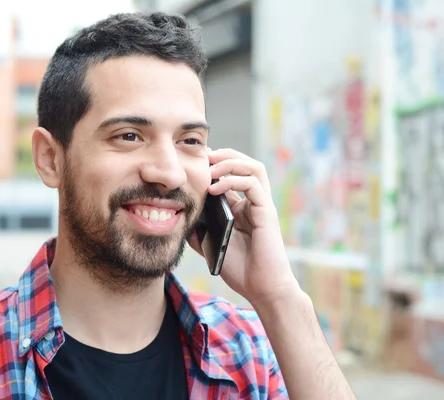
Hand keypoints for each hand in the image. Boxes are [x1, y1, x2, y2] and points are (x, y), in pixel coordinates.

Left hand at [188, 148, 298, 306]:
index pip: (231, 174)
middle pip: (244, 163)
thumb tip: (178, 216)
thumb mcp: (210, 245)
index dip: (214, 164)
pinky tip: (214, 188)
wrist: (261, 289)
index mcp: (240, 207)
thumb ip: (198, 229)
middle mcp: (252, 202)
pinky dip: (233, 180)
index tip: (193, 164)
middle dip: (223, 155)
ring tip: (210, 167)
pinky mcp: (266, 212)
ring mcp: (261, 205)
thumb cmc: (240, 269)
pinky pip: (253, 184)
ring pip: (252, 167)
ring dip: (230, 161)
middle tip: (201, 157)